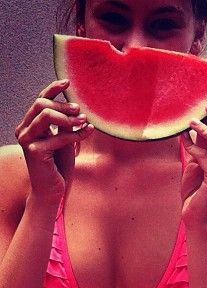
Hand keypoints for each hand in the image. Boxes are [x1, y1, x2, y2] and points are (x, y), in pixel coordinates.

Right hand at [15, 79, 93, 205]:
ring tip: (83, 121)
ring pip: (46, 115)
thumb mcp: (64, 141)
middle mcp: (24, 130)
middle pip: (41, 104)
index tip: (68, 82)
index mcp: (29, 125)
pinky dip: (76, 134)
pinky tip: (87, 132)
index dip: (53, 89)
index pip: (39, 100)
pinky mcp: (35, 152)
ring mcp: (27, 140)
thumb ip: (65, 125)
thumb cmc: (59, 166)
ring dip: (68, 117)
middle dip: (63, 105)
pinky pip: (59, 136)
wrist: (52, 191)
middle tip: (80, 111)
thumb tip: (76, 108)